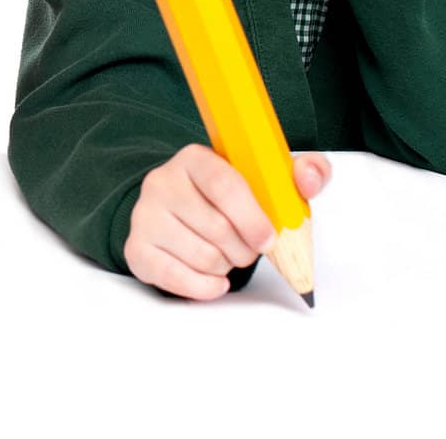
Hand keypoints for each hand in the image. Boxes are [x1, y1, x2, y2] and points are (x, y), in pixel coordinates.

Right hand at [125, 144, 330, 299]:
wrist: (179, 211)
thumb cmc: (229, 198)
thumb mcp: (268, 178)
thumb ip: (302, 170)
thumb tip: (309, 177)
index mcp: (195, 159)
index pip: (223, 184)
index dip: (251, 217)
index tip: (268, 238)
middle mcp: (162, 182)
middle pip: (216, 227)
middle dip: (244, 249)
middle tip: (248, 248)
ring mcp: (145, 216)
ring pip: (201, 256)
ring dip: (226, 266)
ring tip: (226, 255)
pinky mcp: (136, 249)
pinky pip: (176, 278)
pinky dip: (204, 287)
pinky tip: (214, 278)